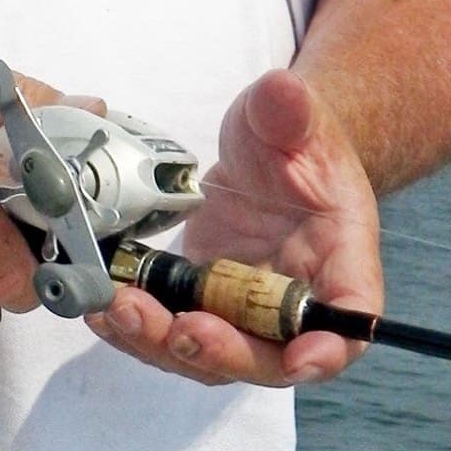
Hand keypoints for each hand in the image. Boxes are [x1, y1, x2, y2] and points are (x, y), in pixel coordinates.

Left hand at [85, 68, 381, 387]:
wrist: (270, 149)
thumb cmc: (296, 137)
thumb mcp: (294, 116)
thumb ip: (289, 110)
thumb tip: (280, 90)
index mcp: (341, 260)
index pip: (349, 321)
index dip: (327, 350)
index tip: (299, 360)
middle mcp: (295, 301)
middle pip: (268, 355)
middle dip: (222, 352)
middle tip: (179, 330)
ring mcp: (244, 307)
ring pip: (211, 353)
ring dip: (164, 344)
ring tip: (119, 311)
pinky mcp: (201, 298)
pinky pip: (172, 326)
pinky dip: (137, 326)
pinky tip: (101, 305)